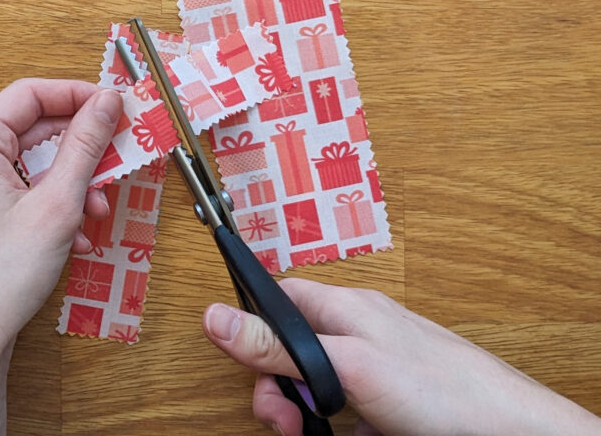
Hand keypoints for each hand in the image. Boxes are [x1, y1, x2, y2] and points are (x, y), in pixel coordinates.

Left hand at [0, 79, 121, 435]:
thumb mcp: (57, 205)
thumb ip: (85, 146)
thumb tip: (106, 102)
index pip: (28, 94)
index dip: (76, 95)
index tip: (115, 107)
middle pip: (30, 130)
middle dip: (78, 149)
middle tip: (115, 162)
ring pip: (28, 165)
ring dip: (69, 182)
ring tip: (94, 213)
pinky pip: (16, 191)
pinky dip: (49, 204)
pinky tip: (75, 235)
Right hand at [202, 280, 600, 435]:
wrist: (506, 434)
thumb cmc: (439, 388)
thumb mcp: (345, 365)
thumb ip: (278, 345)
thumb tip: (216, 316)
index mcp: (344, 306)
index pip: (279, 300)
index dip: (253, 329)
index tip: (245, 367)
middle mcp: (355, 333)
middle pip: (289, 353)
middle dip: (277, 388)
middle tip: (285, 420)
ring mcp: (370, 371)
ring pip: (311, 389)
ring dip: (303, 415)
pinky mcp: (383, 407)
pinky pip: (340, 416)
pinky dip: (334, 430)